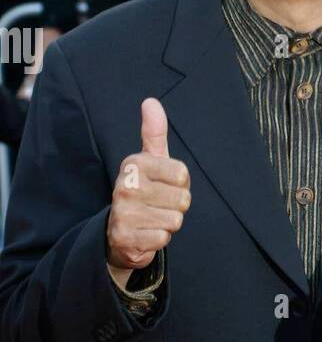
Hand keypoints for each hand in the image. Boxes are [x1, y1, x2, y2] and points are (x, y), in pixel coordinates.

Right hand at [106, 98, 189, 285]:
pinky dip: (159, 239)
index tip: (163, 186)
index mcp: (134, 163)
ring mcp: (124, 212)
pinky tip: (145, 234)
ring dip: (168, 224)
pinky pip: (163, 238)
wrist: (119, 233)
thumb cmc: (143, 192)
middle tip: (157, 206)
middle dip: (176, 206)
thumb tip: (151, 102)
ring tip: (151, 219)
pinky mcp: (125, 237)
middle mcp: (126, 185)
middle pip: (183, 199)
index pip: (183, 175)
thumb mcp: (150, 160)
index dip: (180, 184)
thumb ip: (154, 133)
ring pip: (175, 220)